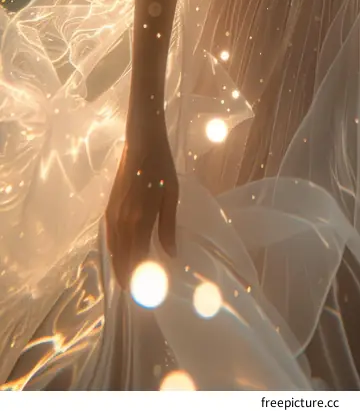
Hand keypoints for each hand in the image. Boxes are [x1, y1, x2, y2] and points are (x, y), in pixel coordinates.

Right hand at [105, 126, 178, 291]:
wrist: (141, 143)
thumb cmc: (161, 168)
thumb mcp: (171, 196)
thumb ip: (168, 227)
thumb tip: (171, 255)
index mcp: (138, 220)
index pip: (135, 259)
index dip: (139, 279)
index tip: (145, 295)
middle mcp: (121, 222)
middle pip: (120, 258)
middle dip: (126, 278)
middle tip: (136, 295)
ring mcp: (112, 215)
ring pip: (112, 249)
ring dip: (118, 266)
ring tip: (128, 281)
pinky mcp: (109, 207)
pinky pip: (109, 237)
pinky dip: (113, 251)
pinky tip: (120, 255)